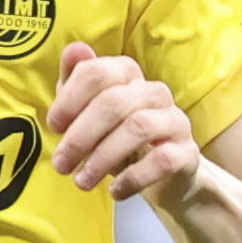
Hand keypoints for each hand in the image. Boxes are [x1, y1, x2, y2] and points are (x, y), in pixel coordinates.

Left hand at [45, 41, 201, 205]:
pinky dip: (133, 178)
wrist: (166, 177)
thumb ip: (77, 84)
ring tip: (82, 182)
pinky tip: (115, 192)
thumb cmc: (120, 140)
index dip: (69, 99)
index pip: (96, 72)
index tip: (54, 127)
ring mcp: (175, 121)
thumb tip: (73, 50)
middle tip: (61, 165)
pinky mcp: (187, 152)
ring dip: (102, 158)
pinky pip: (162, 160)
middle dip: (80, 136)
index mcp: (128, 75)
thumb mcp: (91, 113)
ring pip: (138, 128)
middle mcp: (154, 92)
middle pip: (113, 102)